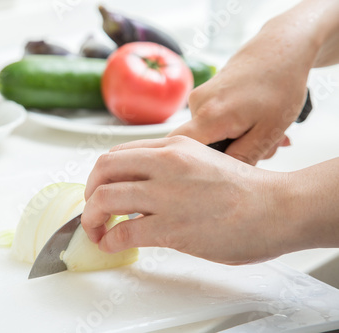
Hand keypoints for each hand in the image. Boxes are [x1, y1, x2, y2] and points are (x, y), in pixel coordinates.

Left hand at [82, 136, 294, 264]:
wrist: (278, 207)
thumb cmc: (245, 190)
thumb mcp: (202, 160)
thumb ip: (170, 166)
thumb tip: (140, 184)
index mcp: (173, 146)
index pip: (118, 153)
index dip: (101, 175)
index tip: (100, 190)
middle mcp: (166, 163)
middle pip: (103, 169)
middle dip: (89, 192)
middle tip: (93, 209)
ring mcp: (167, 194)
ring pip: (104, 198)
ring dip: (91, 218)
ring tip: (96, 230)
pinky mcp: (172, 227)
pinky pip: (124, 232)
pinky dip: (109, 241)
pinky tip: (113, 245)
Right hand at [169, 16, 317, 164]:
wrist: (281, 47)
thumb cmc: (280, 84)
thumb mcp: (269, 130)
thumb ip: (243, 157)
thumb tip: (223, 178)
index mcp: (210, 116)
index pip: (178, 151)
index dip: (186, 168)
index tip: (207, 177)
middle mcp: (197, 105)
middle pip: (198, 146)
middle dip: (227, 155)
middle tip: (262, 151)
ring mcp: (198, 98)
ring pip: (208, 133)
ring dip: (234, 140)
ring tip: (263, 133)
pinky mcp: (204, 95)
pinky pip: (211, 121)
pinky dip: (232, 127)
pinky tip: (255, 123)